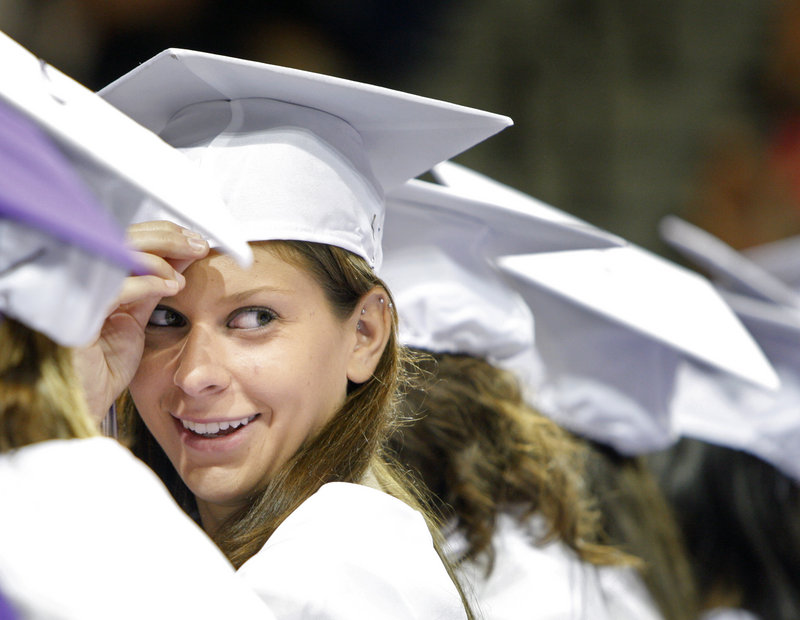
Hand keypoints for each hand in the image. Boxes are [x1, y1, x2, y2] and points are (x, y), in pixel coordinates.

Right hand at [73, 221, 209, 422]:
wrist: (86, 403)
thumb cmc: (105, 368)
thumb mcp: (137, 318)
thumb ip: (154, 287)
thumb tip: (182, 257)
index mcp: (94, 278)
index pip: (125, 239)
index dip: (162, 233)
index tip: (194, 238)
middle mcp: (81, 280)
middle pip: (120, 239)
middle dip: (166, 236)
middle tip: (197, 243)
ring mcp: (75, 294)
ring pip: (116, 254)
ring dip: (160, 256)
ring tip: (187, 267)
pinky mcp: (78, 316)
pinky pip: (116, 288)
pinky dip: (149, 282)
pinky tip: (172, 287)